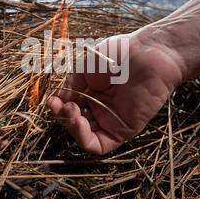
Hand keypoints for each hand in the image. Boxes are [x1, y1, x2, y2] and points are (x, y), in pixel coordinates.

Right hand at [47, 29, 184, 154]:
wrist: (147, 54)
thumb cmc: (117, 54)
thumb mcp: (85, 67)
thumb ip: (71, 86)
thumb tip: (56, 100)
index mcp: (90, 93)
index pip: (69, 107)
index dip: (58, 106)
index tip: (52, 100)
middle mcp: (99, 108)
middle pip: (74, 122)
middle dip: (63, 116)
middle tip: (60, 105)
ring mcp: (110, 120)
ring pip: (84, 135)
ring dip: (71, 126)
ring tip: (70, 110)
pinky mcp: (123, 130)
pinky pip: (100, 145)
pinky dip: (85, 138)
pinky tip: (79, 121)